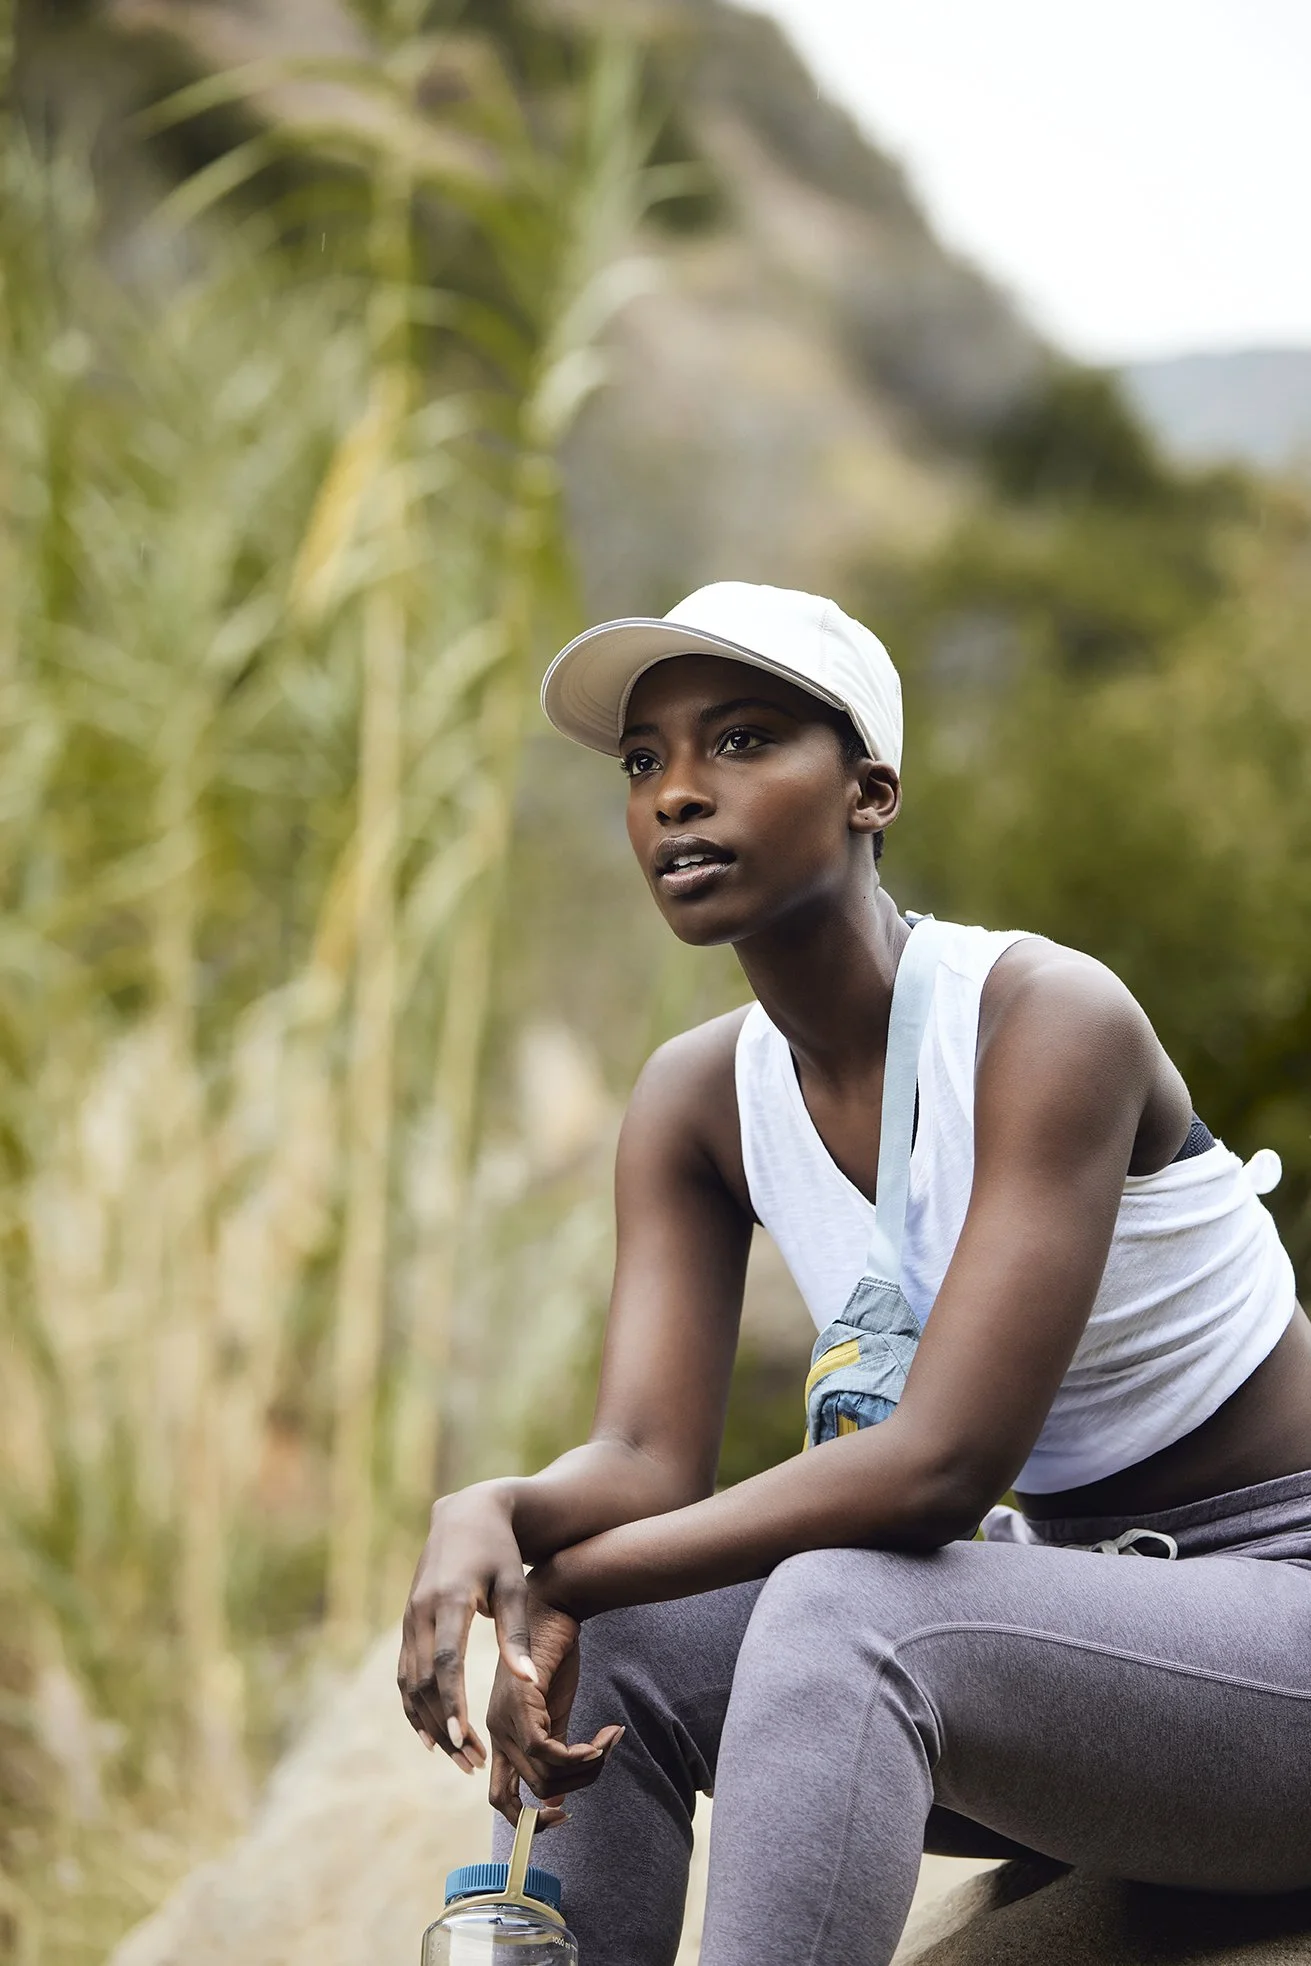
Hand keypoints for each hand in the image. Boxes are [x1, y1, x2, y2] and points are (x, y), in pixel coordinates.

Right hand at [398, 1485, 538, 1775]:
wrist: (465, 1515)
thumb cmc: (499, 1552)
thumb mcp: (514, 1585)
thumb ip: (517, 1634)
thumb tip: (529, 1682)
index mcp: (450, 1599)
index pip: (445, 1661)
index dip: (451, 1701)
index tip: (462, 1738)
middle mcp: (421, 1611)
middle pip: (423, 1681)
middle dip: (445, 1725)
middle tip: (471, 1762)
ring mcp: (409, 1617)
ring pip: (409, 1683)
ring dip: (430, 1723)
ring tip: (458, 1758)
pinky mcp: (407, 1623)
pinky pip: (403, 1673)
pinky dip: (413, 1707)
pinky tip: (431, 1736)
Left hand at [487, 1574, 623, 1828]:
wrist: (553, 1607)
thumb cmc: (554, 1654)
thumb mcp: (555, 1710)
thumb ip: (555, 1748)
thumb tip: (562, 1796)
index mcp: (501, 1735)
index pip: (501, 1798)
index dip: (528, 1820)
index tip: (563, 1817)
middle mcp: (496, 1732)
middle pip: (531, 1792)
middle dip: (573, 1789)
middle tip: (602, 1761)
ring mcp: (504, 1719)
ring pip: (542, 1777)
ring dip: (584, 1770)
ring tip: (608, 1744)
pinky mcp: (520, 1705)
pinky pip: (548, 1751)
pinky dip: (579, 1756)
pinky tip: (602, 1739)